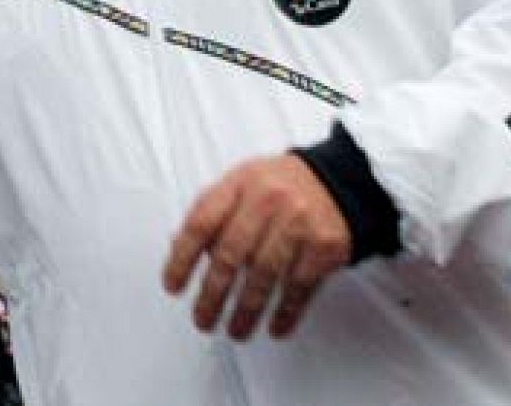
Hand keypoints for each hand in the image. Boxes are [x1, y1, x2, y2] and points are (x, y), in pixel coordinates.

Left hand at [162, 154, 350, 339]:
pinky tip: (274, 326)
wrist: (337, 180)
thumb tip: (177, 249)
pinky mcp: (324, 245)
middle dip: (213, 294)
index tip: (173, 286)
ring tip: (235, 330)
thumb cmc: (278, 187)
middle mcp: (267, 200)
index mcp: (238, 183)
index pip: (201, 223)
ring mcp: (297, 222)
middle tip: (202, 318)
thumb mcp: (239, 185)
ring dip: (246, 309)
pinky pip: (300, 286)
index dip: (182, 258)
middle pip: (231, 254)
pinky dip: (286, 311)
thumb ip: (210, 213)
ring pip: (264, 274)